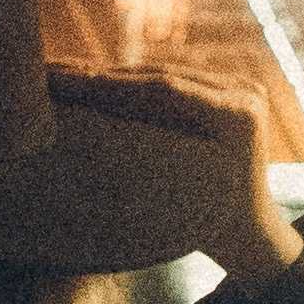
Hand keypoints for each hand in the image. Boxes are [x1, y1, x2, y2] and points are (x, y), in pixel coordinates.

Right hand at [55, 65, 303, 282]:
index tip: (59, 79)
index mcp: (237, 118)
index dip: (106, 82)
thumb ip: (135, 150)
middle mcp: (245, 93)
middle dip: (101, 75)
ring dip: (112, 74)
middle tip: (50, 70)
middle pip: (160, 76)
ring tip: (63, 71)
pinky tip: (95, 77)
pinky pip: (175, 79)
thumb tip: (68, 121)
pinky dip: (134, 81)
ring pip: (164, 74)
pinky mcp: (233, 86)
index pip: (161, 89)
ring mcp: (243, 86)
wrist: (252, 233)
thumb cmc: (209, 231)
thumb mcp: (170, 199)